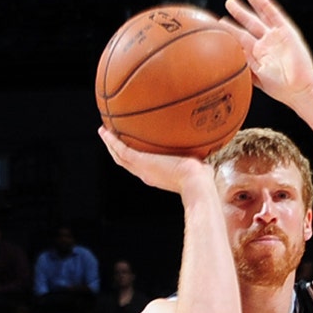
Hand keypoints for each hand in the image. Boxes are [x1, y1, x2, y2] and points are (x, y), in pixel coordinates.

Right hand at [96, 126, 211, 193]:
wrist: (196, 182)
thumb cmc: (202, 177)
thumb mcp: (198, 162)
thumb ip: (198, 154)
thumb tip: (209, 146)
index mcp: (156, 174)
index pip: (141, 166)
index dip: (133, 156)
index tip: (130, 147)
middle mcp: (146, 173)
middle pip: (126, 162)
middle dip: (117, 150)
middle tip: (111, 138)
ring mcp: (141, 168)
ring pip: (119, 156)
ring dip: (109, 143)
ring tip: (103, 131)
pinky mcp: (140, 161)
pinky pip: (120, 149)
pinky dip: (110, 141)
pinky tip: (104, 130)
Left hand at [221, 0, 312, 107]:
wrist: (299, 88)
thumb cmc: (279, 88)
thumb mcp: (256, 77)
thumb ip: (243, 66)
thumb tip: (225, 58)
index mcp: (257, 54)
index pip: (241, 38)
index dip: (230, 29)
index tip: (218, 21)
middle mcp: (266, 43)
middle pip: (250, 23)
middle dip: (240, 12)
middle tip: (229, 1)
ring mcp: (276, 36)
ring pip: (262, 15)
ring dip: (253, 2)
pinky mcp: (287, 31)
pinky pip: (275, 14)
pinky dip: (266, 4)